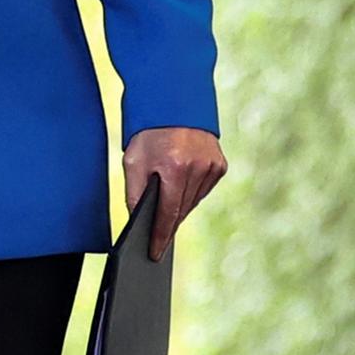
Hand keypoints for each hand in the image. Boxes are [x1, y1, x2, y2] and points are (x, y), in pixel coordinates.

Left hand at [123, 127, 228, 257]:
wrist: (173, 101)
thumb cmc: (148, 131)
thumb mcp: (133, 161)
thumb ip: (134, 193)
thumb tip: (138, 221)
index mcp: (175, 167)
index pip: (168, 213)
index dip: (161, 237)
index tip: (156, 254)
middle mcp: (199, 168)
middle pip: (182, 210)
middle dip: (169, 223)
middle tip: (157, 239)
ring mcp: (212, 166)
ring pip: (194, 201)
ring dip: (180, 208)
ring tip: (166, 213)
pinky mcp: (220, 164)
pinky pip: (203, 189)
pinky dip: (191, 193)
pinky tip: (180, 190)